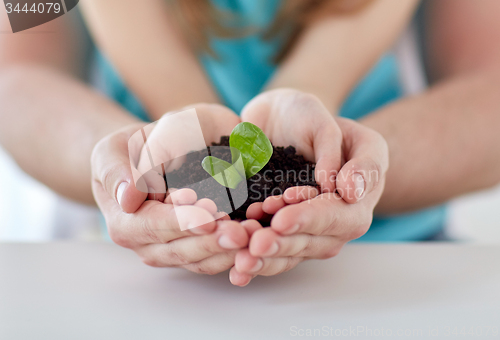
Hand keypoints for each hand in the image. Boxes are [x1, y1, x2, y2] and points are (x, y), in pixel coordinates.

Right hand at [91, 104, 249, 274]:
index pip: (153, 225)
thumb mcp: (117, 147)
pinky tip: (255, 239)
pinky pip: (216, 258)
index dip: (181, 222)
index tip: (208, 214)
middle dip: (212, 241)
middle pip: (180, 250)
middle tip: (240, 232)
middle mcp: (145, 242)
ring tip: (252, 235)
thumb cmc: (138, 146)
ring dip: (228, 251)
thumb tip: (127, 198)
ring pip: (201, 260)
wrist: (159, 150)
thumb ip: (118, 169)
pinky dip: (236, 252)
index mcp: (123, 220)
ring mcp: (172, 249)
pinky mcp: (197, 249)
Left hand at [229, 90, 388, 285]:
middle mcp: (332, 225)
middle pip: (310, 243)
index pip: (336, 217)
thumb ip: (359, 160)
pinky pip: (270, 252)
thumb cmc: (315, 122)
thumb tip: (349, 190)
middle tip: (254, 243)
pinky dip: (254, 261)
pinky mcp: (280, 232)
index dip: (309, 219)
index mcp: (355, 203)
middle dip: (281, 244)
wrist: (282, 122)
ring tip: (241, 259)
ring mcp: (304, 232)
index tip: (281, 218)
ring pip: (288, 253)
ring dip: (264, 259)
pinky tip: (236, 273)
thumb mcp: (350, 133)